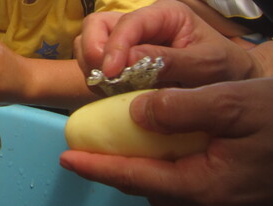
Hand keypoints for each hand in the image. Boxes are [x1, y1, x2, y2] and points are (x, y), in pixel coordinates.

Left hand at [60, 78, 272, 205]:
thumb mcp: (233, 103)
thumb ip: (182, 108)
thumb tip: (136, 111)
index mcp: (204, 184)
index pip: (137, 177)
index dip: (98, 167)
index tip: (66, 158)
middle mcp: (206, 197)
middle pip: (145, 183)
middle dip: (112, 166)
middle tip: (84, 145)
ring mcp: (217, 194)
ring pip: (162, 181)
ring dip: (135, 162)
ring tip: (112, 139)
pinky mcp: (224, 186)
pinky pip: (181, 175)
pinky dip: (160, 159)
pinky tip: (156, 137)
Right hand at [75, 0, 255, 88]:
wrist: (233, 85)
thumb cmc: (227, 70)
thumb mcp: (208, 66)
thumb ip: (170, 61)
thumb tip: (128, 61)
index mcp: (164, 14)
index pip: (127, 22)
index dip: (114, 45)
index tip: (111, 73)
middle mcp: (140, 22)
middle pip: (96, 25)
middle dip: (93, 51)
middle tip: (105, 78)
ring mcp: (127, 40)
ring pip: (89, 42)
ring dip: (92, 66)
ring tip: (109, 88)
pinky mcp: (120, 60)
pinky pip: (93, 63)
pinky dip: (95, 77)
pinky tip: (112, 92)